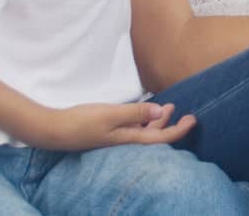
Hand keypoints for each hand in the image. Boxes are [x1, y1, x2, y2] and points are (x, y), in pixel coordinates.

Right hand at [26, 101, 195, 150]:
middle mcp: (126, 140)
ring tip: (170, 106)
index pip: (161, 139)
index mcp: (130, 139)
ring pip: (144, 131)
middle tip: (186, 113)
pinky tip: (145, 110)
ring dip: (158, 120)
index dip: (179, 130)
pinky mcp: (108, 131)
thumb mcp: (112, 114)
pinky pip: (133, 127)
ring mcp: (116, 136)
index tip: (193, 119)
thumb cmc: (83, 122)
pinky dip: (143, 119)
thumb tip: (162, 113)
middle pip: (155, 136)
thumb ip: (137, 113)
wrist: (54, 130)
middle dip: (172, 125)